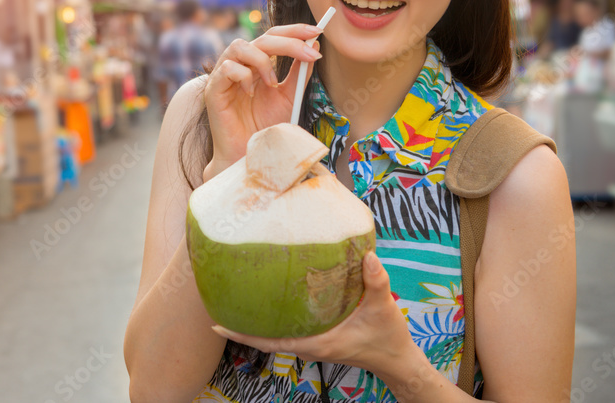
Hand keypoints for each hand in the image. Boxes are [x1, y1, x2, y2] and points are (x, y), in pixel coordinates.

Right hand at [203, 23, 322, 178]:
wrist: (251, 154)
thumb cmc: (266, 126)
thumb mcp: (289, 96)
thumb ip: (299, 73)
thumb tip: (315, 46)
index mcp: (256, 64)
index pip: (273, 36)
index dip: (293, 31)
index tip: (316, 31)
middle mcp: (240, 65)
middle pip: (260, 38)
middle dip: (288, 42)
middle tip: (309, 53)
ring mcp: (224, 76)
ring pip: (239, 46)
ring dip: (262, 61)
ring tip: (272, 83)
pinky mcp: (213, 90)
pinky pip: (227, 68)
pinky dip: (243, 76)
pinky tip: (250, 93)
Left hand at [211, 253, 415, 376]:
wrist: (397, 360)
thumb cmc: (387, 338)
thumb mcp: (383, 308)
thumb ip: (376, 281)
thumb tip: (368, 255)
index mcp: (317, 343)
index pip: (270, 342)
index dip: (243, 333)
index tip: (217, 324)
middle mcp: (309, 344)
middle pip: (265, 338)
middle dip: (241, 325)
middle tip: (217, 303)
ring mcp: (312, 342)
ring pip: (275, 334)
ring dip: (256, 321)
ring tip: (235, 299)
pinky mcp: (319, 338)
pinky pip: (288, 330)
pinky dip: (274, 319)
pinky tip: (268, 302)